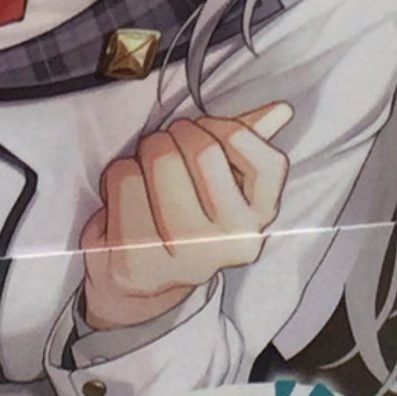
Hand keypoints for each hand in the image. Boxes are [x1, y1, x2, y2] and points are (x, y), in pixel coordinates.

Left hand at [79, 103, 292, 331]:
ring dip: (142, 154)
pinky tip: (123, 200)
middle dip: (175, 134)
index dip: (225, 130)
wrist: (138, 285)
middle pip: (202, 148)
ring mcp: (185, 256)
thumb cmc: (180, 218)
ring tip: (143, 177)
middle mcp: (230, 243)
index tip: (204, 134)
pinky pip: (123, 179)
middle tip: (163, 150)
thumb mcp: (221, 186)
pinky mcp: (138, 261)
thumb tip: (280, 110)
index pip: (266, 159)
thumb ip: (248, 144)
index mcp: (258, 220)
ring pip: (159, 158)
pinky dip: (115, 176)